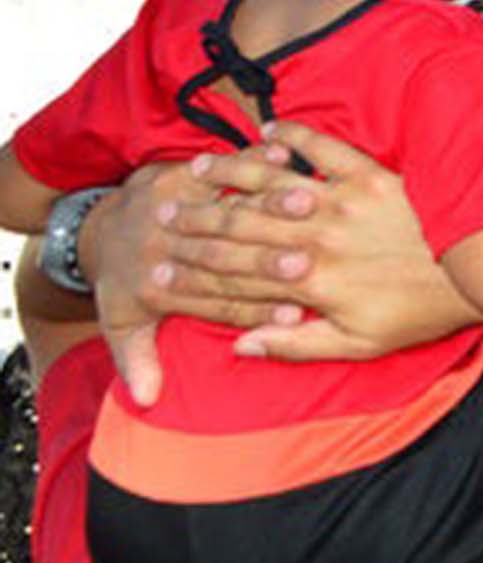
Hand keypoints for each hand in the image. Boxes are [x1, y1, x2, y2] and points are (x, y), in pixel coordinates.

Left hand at [82, 159, 284, 406]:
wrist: (95, 231)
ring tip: (306, 205)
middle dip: (268, 260)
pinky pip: (217, 171)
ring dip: (267, 204)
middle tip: (308, 263)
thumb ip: (137, 361)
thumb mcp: (121, 327)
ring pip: (225, 210)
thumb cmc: (123, 284)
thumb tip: (147, 400)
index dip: (257, 312)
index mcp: (158, 290)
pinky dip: (250, 164)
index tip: (295, 316)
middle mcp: (164, 250)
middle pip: (225, 258)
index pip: (217, 304)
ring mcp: (169, 211)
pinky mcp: (174, 179)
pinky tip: (287, 162)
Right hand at [150, 121, 470, 363]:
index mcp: (310, 281)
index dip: (192, 267)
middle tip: (161, 211)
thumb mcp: (359, 344)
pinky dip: (296, 138)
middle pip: (242, 223)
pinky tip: (272, 131)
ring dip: (231, 173)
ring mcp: (345, 202)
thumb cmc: (422, 312)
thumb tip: (242, 346)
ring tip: (199, 167)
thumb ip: (296, 344)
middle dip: (197, 217)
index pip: (235, 271)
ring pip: (273, 184)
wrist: (480, 272)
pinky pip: (325, 150)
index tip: (159, 262)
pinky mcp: (373, 175)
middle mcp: (319, 238)